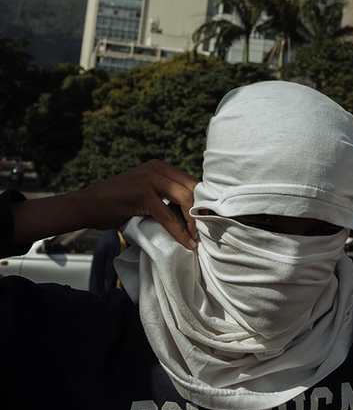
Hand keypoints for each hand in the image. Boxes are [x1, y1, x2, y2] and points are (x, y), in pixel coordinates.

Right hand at [11, 160, 198, 249]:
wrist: (86, 205)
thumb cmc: (116, 201)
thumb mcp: (145, 189)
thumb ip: (164, 192)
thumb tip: (191, 208)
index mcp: (160, 166)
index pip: (191, 181)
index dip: (202, 200)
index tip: (208, 218)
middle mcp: (158, 169)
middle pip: (192, 189)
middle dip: (201, 211)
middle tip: (207, 230)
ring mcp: (150, 180)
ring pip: (184, 201)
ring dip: (193, 223)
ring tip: (197, 238)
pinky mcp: (143, 196)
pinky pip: (168, 216)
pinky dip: (179, 231)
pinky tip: (186, 242)